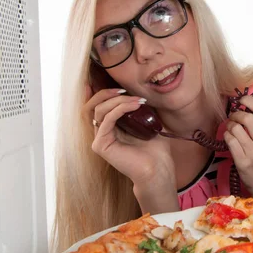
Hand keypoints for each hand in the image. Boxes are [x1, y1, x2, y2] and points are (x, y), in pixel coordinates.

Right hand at [82, 85, 178, 212]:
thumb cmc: (156, 148)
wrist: (158, 168)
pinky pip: (106, 120)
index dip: (101, 92)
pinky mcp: (101, 145)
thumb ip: (140, 108)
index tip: (118, 84)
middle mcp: (102, 132)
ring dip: (118, 100)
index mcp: (111, 127)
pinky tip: (134, 105)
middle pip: (94, 104)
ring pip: (99, 110)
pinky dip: (119, 109)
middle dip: (107, 93)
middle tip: (124, 90)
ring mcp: (99, 139)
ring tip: (136, 100)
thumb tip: (139, 90)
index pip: (98, 105)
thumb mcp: (148, 121)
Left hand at [223, 94, 252, 197]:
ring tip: (230, 127)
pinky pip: (230, 140)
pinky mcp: (242, 161)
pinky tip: (228, 137)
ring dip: (229, 124)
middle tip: (233, 116)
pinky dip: (226, 135)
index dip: (248, 101)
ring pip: (236, 128)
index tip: (241, 101)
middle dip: (236, 113)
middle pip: (247, 118)